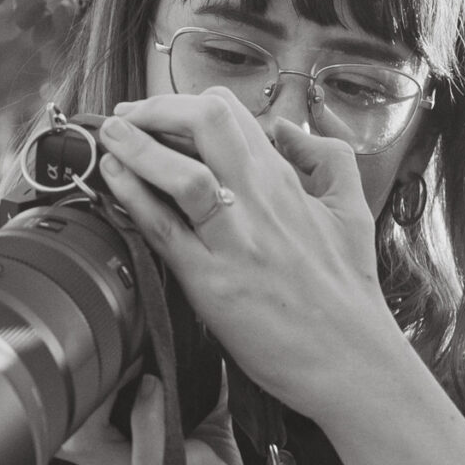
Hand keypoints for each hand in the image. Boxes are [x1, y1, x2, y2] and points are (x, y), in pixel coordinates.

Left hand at [92, 90, 405, 419]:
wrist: (351, 360)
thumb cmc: (348, 294)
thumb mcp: (353, 210)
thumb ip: (327, 159)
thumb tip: (286, 129)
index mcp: (289, 182)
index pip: (233, 114)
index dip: (188, 104)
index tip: (164, 114)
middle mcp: (262, 201)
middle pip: (205, 122)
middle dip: (156, 107)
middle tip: (128, 115)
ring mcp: (236, 240)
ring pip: (182, 172)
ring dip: (137, 145)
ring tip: (110, 135)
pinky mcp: (213, 282)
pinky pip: (164, 228)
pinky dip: (134, 196)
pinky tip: (113, 180)